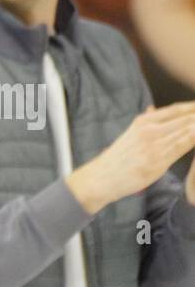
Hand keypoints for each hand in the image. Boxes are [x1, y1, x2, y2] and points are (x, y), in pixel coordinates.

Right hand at [67, 101, 194, 214]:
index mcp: (144, 121)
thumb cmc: (118, 159)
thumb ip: (145, 121)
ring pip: (188, 130)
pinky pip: (184, 146)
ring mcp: (154, 144)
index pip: (178, 109)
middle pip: (187, 117)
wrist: (101, 178)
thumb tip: (152, 108)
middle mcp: (150, 129)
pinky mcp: (158, 160)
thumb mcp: (129, 135)